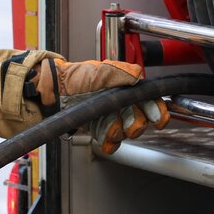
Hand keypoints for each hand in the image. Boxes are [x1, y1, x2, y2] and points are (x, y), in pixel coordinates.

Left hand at [32, 57, 168, 153]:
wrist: (55, 93)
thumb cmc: (76, 78)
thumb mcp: (99, 71)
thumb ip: (121, 72)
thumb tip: (139, 74)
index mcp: (126, 88)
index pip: (150, 101)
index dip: (157, 111)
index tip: (158, 119)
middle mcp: (122, 105)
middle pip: (142, 121)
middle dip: (137, 123)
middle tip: (129, 121)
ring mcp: (112, 118)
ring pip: (127, 134)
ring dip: (119, 131)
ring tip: (107, 123)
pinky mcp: (101, 130)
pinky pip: (112, 143)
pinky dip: (109, 141)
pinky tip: (102, 132)